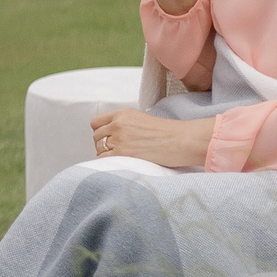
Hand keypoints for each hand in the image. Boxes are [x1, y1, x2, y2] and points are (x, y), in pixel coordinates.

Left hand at [88, 106, 215, 169]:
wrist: (181, 140)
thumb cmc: (167, 133)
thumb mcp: (141, 120)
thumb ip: (125, 124)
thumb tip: (112, 136)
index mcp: (122, 113)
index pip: (96, 122)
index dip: (100, 132)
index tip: (106, 138)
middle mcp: (118, 123)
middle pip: (96, 136)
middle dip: (102, 144)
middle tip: (114, 150)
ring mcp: (119, 138)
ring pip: (98, 148)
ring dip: (105, 154)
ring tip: (120, 157)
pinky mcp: (123, 152)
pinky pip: (104, 158)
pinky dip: (108, 162)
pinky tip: (119, 163)